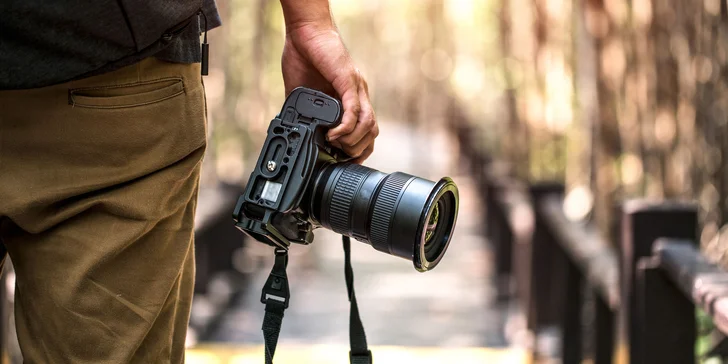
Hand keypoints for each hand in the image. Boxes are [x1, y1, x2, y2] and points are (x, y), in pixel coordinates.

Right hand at [281, 22, 377, 162]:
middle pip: (372, 132)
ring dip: (352, 141)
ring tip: (334, 145)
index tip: (343, 161)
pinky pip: (354, 110)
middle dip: (357, 150)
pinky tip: (333, 134)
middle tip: (339, 157)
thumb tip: (295, 131)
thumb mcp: (302, 93)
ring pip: (368, 124)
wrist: (305, 33)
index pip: (365, 131)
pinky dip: (346, 127)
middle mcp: (358, 95)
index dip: (358, 150)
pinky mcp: (348, 81)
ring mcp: (356, 89)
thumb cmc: (304, 56)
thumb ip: (304, 112)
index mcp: (350, 99)